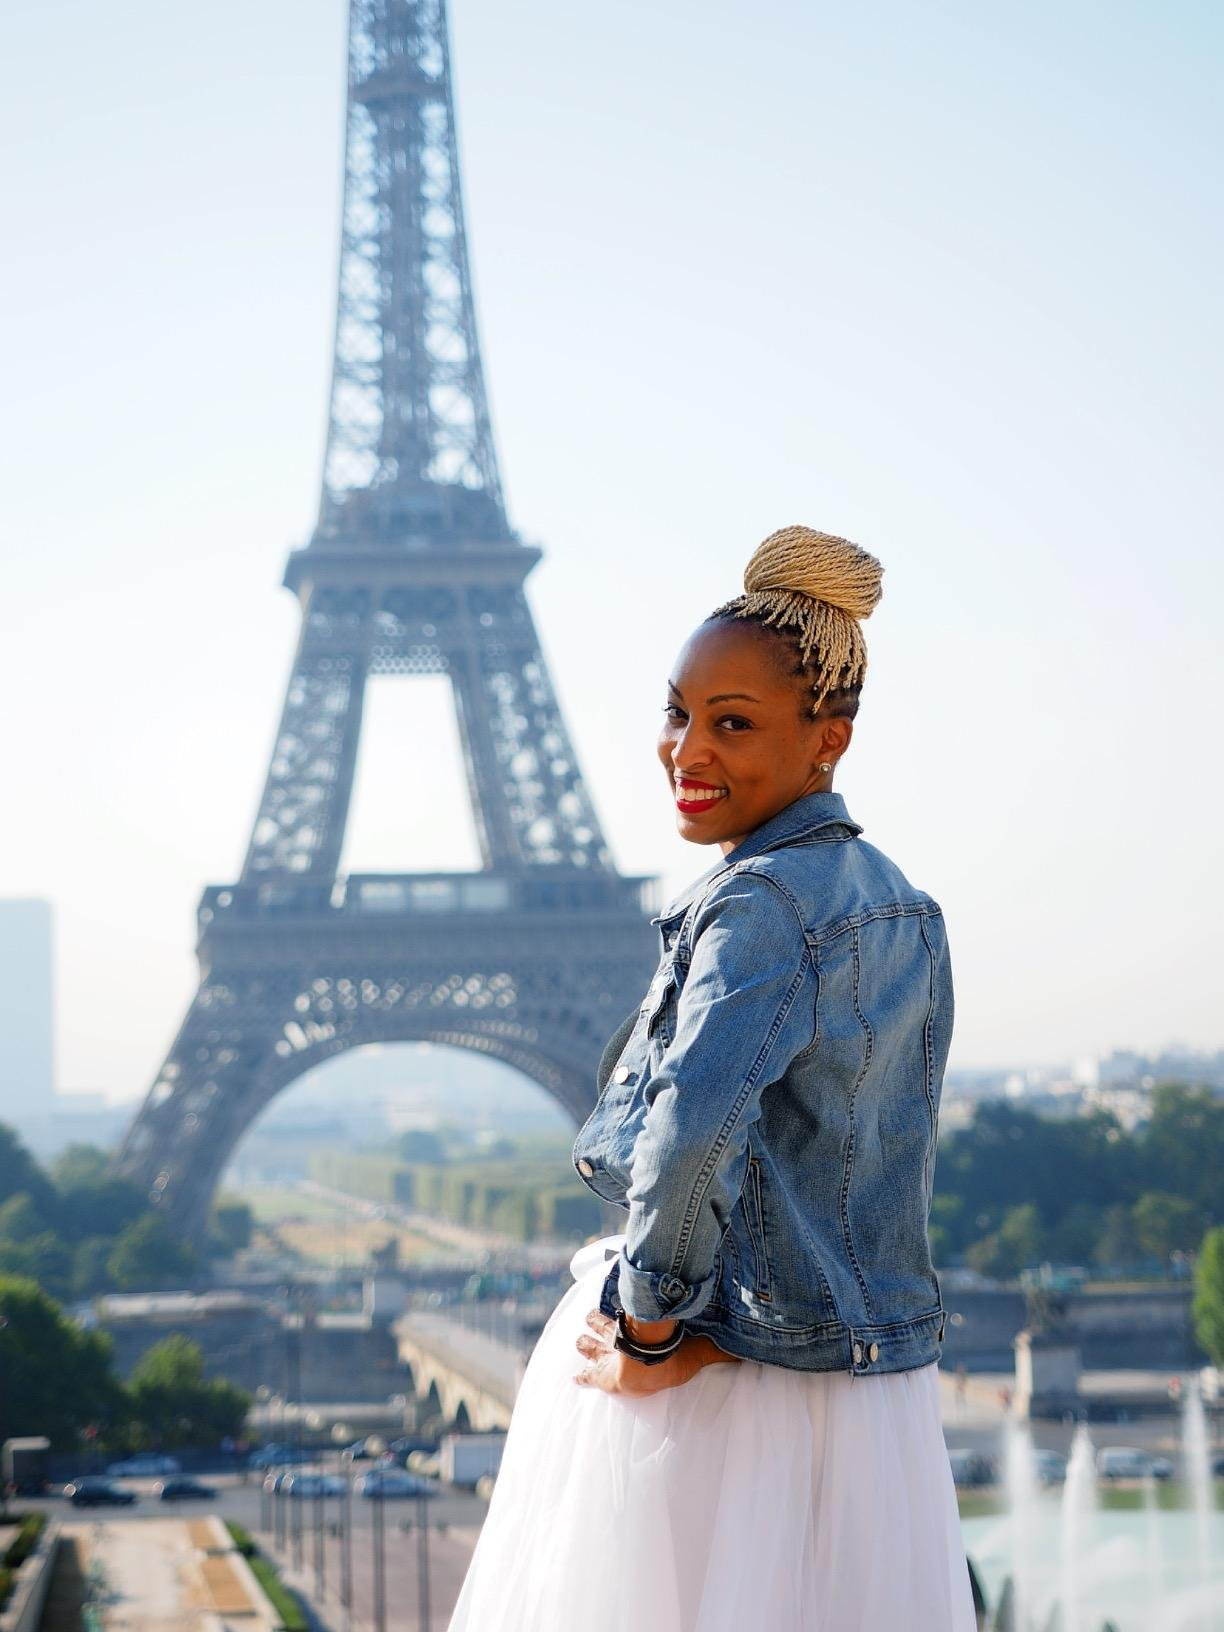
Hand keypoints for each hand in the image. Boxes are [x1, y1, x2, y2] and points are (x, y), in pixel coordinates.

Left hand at [573, 1308, 740, 1395]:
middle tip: (588, 1318)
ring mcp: (612, 1355)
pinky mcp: (606, 1376)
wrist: (653, 1361)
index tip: (613, 1310)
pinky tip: (576, 1380)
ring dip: (587, 1344)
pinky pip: (590, 1377)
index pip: (628, 1319)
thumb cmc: (676, 1351)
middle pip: (606, 1327)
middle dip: (597, 1324)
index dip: (622, 1316)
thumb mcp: (701, 1347)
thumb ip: (718, 1346)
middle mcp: (625, 1336)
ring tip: (578, 1341)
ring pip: (594, 1345)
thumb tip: (745, 1347)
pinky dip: (584, 1378)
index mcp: (642, 1329)